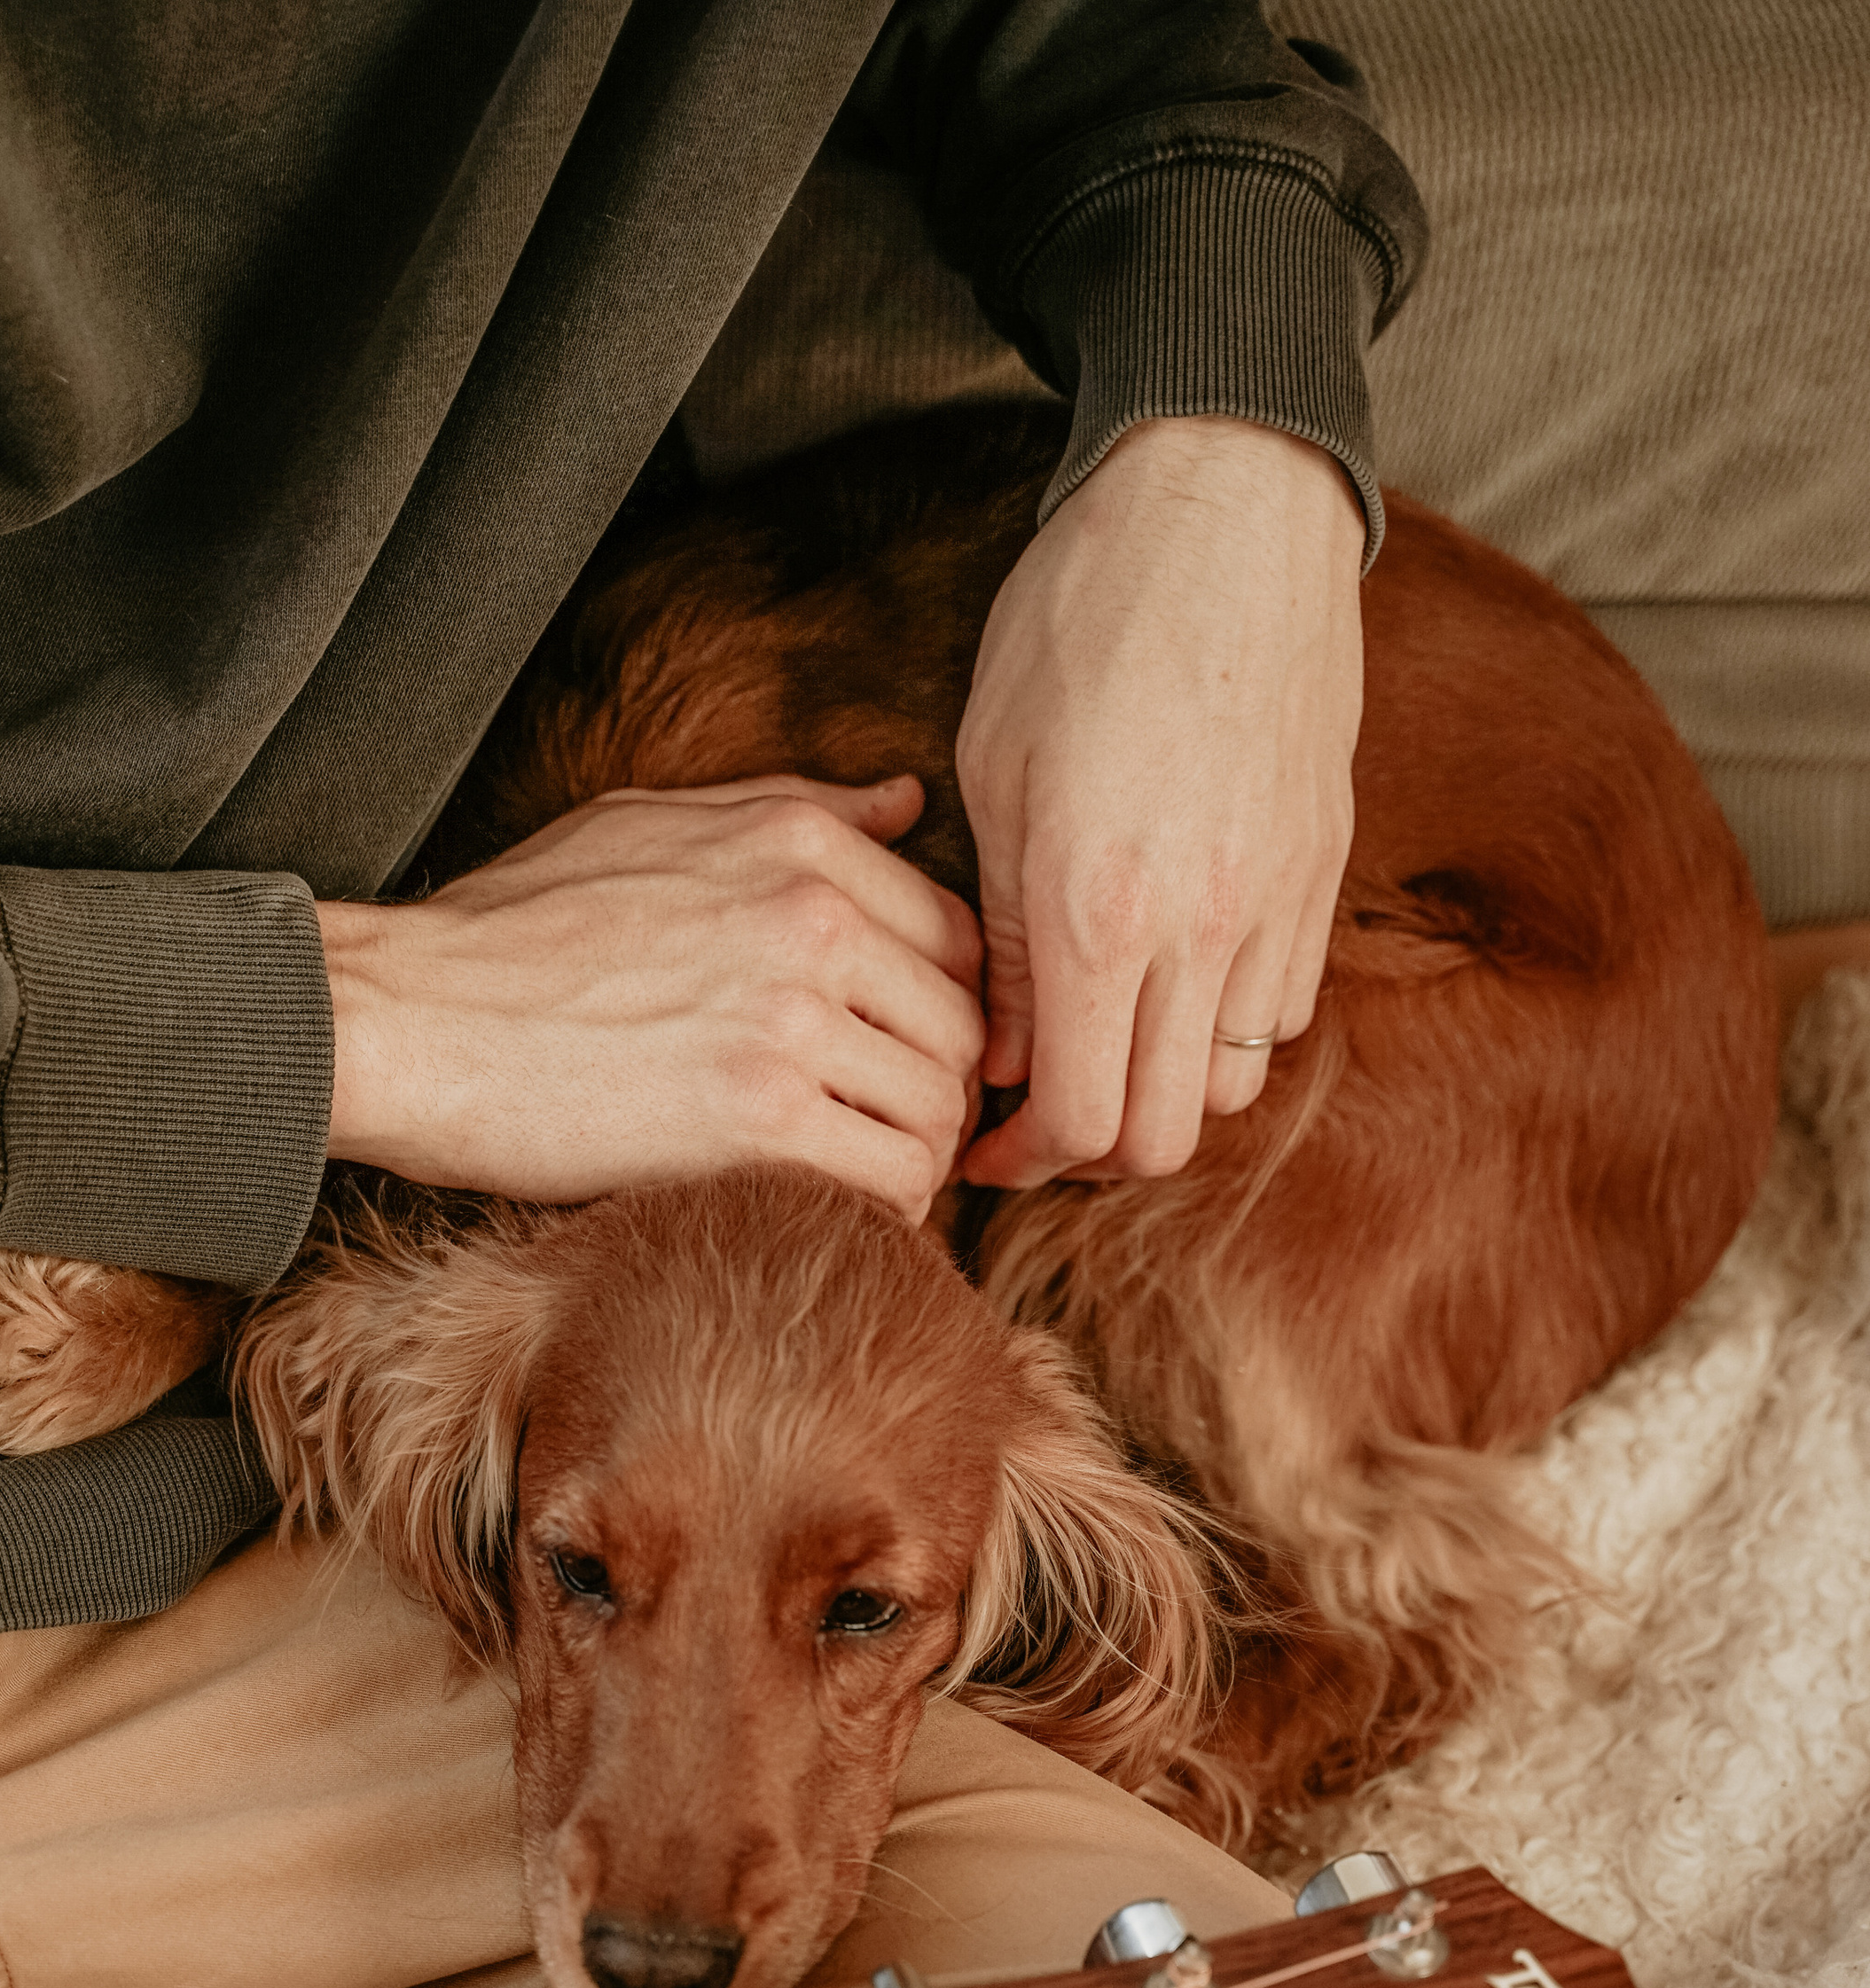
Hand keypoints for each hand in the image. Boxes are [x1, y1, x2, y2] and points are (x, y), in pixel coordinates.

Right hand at [322, 777, 983, 1224]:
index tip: (892, 1055)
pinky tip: (828, 1211)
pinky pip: (890, 1183)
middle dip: (934, 1091)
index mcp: (796, 845)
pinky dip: (881, 1212)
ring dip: (911, 1157)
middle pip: (960, 1030)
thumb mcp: (653, 823)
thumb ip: (797, 810)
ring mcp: (790, 1022)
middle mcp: (811, 922)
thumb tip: (910, 802)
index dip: (937, 1009)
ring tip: (851, 1177)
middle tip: (878, 1132)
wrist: (408, 1020)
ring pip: (937, 1112)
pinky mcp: (757, 1122)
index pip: (953, 936)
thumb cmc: (509, 931)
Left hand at [955, 416, 1364, 1185]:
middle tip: (1041, 1118)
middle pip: (1164, 1137)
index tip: (985, 1147)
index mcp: (1096, 911)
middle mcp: (1200, 927)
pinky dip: (1226, 1032)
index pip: (1079, 1118)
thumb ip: (1000, 935)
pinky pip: (1283, 1010)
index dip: (1023, 1161)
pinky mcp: (1323, 867)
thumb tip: (1004, 1057)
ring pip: (1232, 1087)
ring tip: (1107, 1049)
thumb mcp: (993, 773)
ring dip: (1164, 1095)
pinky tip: (1174, 984)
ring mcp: (1276, 901)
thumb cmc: (1079, 620)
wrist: (1223, 505)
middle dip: (1093, 1154)